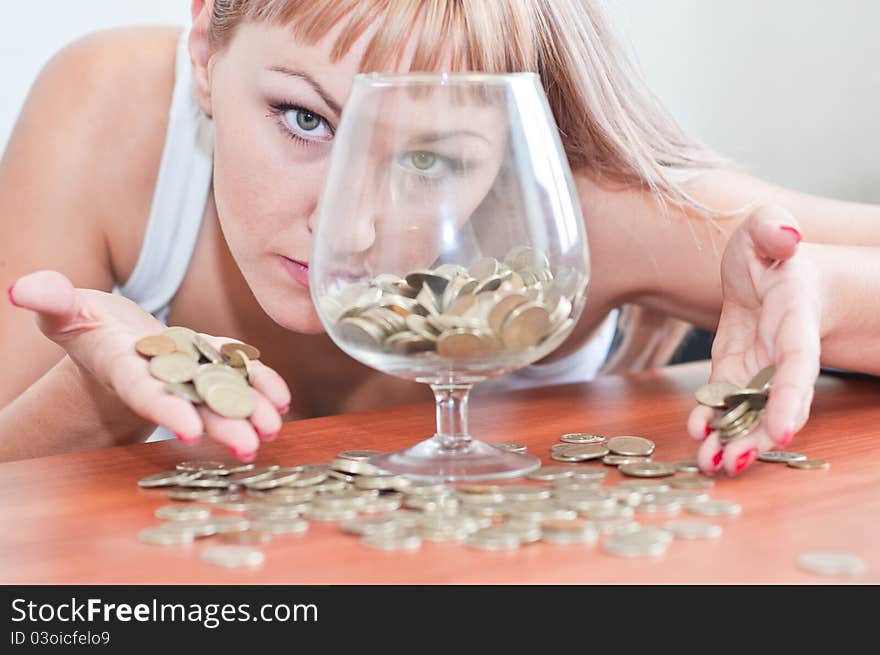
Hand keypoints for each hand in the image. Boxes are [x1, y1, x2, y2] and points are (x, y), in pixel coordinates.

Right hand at [9, 270, 290, 460]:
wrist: (113, 338)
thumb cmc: (84, 322)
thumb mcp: (64, 309)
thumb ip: (51, 299)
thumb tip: (21, 287)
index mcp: (121, 368)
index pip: (143, 391)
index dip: (165, 409)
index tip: (190, 429)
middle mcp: (160, 378)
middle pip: (192, 403)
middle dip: (220, 424)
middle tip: (250, 445)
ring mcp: (188, 372)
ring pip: (222, 394)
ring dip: (248, 411)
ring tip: (273, 429)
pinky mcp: (210, 360)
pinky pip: (239, 371)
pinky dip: (259, 382)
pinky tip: (281, 398)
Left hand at [686, 206, 822, 475]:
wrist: (767, 273)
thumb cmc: (770, 252)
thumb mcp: (766, 227)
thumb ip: (773, 228)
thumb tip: (787, 234)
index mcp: (795, 323)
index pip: (797, 366)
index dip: (791, 398)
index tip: (784, 431)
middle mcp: (779, 355)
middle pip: (774, 404)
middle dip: (757, 436)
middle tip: (734, 463)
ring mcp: (757, 368)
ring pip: (750, 412)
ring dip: (732, 440)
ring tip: (712, 465)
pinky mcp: (732, 372)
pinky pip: (723, 403)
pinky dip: (712, 421)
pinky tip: (697, 436)